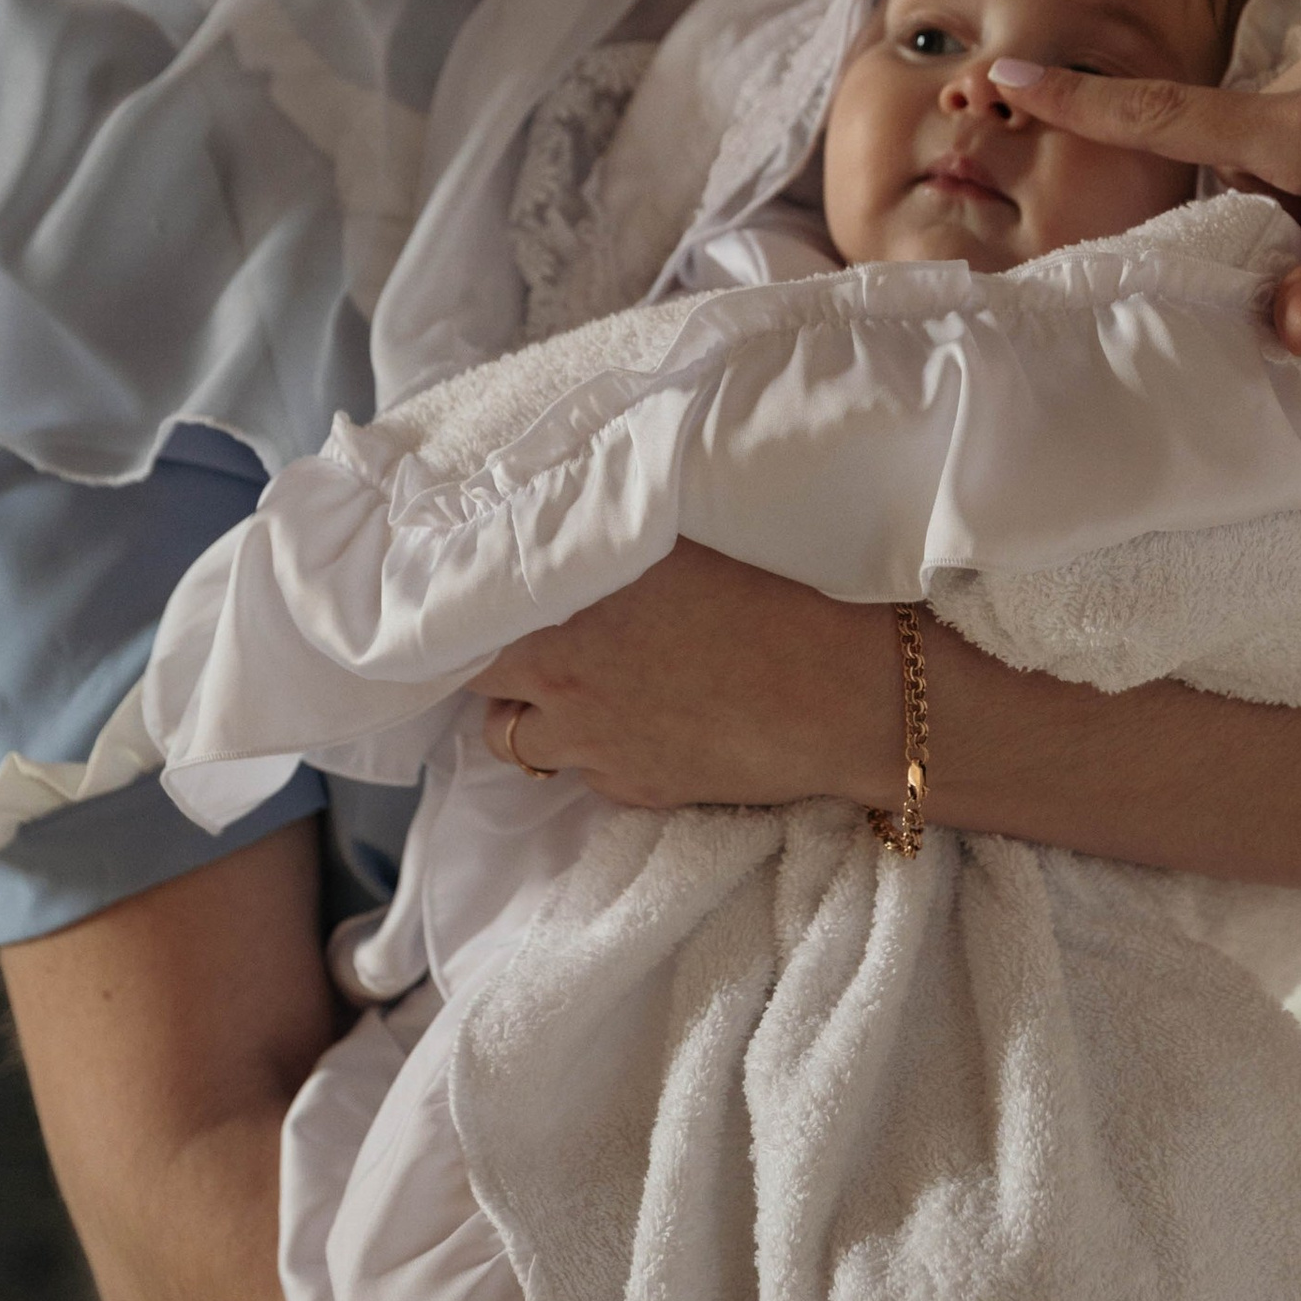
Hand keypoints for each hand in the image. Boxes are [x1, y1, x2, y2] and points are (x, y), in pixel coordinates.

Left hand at [482, 543, 902, 811]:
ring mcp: (594, 745)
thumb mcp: (679, 541)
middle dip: (489, 663)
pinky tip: (639, 722)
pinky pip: (583, 774)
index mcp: (560, 608)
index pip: (459, 615)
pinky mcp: (634, 790)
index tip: (470, 595)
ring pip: (516, 740)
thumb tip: (570, 511)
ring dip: (532, 713)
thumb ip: (608, 534)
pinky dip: (592, 751)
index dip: (462, 605)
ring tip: (576, 687)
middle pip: (476, 682)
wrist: (842, 694)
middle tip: (526, 639)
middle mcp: (561, 680)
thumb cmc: (774, 597)